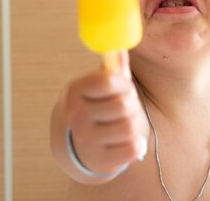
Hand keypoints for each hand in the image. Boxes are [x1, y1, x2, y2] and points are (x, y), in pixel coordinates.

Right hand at [50, 50, 148, 182]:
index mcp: (75, 91)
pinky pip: (132, 149)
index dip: (123, 84)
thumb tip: (121, 49)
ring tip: (124, 124)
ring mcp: (84, 140)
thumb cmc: (97, 107)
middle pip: (124, 105)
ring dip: (134, 125)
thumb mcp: (102, 87)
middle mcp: (75, 116)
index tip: (121, 87)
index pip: (110, 81)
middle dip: (131, 105)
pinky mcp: (98, 161)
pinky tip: (125, 142)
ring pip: (129, 127)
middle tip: (124, 109)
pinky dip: (135, 144)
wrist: (78, 144)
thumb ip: (114, 69)